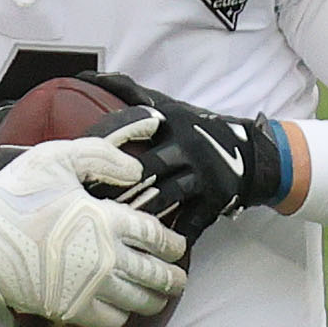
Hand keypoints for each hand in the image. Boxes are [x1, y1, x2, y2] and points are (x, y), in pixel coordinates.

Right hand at [0, 115, 187, 326]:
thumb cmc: (14, 193)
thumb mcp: (56, 158)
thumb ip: (101, 156)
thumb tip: (137, 170)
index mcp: (106, 220)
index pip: (155, 237)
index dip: (171, 244)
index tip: (177, 246)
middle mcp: (105, 258)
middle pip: (154, 275)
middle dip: (172, 278)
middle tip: (179, 279)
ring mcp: (88, 287)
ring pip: (137, 302)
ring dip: (153, 300)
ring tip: (157, 298)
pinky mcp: (69, 309)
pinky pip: (111, 320)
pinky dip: (122, 316)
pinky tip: (121, 309)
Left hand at [76, 73, 284, 237]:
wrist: (250, 154)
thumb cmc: (195, 129)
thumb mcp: (168, 105)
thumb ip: (129, 91)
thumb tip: (86, 74)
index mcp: (171, 122)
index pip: (133, 126)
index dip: (104, 138)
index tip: (76, 151)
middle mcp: (188, 146)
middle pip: (147, 167)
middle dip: (117, 182)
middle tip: (85, 195)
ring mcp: (204, 175)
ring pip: (167, 196)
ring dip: (140, 211)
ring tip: (111, 225)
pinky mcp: (216, 200)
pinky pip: (192, 223)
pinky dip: (174, 238)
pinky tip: (154, 252)